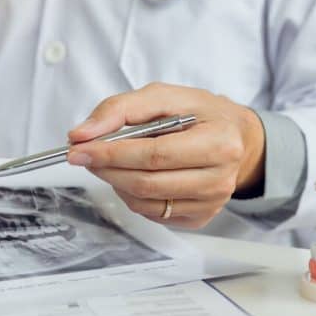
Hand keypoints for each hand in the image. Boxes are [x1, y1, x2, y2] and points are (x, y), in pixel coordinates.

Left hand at [67, 83, 264, 228]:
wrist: (235, 138)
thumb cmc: (200, 114)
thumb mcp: (164, 96)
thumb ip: (121, 109)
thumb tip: (82, 134)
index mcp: (219, 142)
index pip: (155, 154)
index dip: (112, 153)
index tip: (79, 148)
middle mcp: (220, 179)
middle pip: (147, 183)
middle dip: (107, 169)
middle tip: (84, 155)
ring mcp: (211, 204)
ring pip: (145, 203)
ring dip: (116, 183)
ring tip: (109, 162)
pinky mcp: (199, 218)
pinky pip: (152, 214)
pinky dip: (131, 195)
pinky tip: (133, 175)